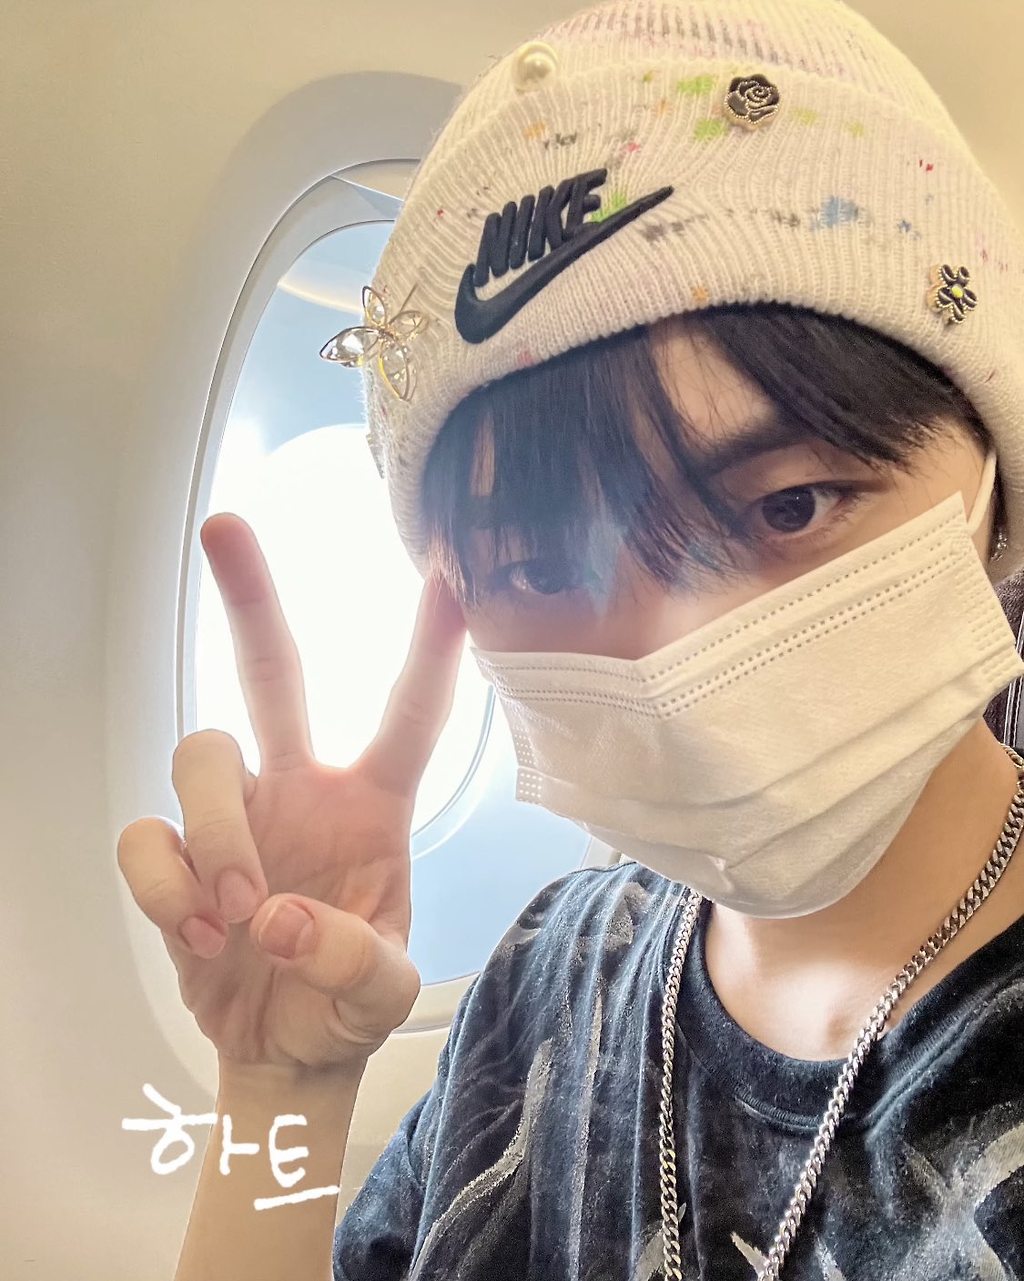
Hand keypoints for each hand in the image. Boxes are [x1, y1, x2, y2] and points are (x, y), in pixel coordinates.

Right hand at [117, 513, 466, 1074]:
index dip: (429, 652)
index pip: (409, 717)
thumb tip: (278, 918)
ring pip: (202, 751)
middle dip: (251, 600)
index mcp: (373, 807)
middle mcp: (301, 789)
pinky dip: (167, 886)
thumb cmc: (344, 1006)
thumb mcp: (380, 996)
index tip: (448, 580)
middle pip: (271, 672)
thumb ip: (351, 963)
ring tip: (238, 917)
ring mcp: (234, 816)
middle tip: (226, 526)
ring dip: (218, 834)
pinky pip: (147, 835)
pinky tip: (200, 933)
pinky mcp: (177, 855)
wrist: (282, 1053)